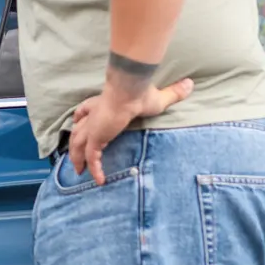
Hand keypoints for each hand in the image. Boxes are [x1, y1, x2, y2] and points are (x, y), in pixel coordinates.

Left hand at [69, 77, 192, 183]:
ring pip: (78, 145)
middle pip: (77, 131)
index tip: (78, 120)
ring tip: (79, 171)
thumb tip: (190, 84)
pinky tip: (99, 180)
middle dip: (75, 143)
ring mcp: (92, 128)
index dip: (81, 116)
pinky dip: (94, 169)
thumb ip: (173, 92)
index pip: (85, 110)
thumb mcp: (160, 97)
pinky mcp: (95, 138)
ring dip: (77, 158)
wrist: (130, 92)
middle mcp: (93, 116)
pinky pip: (91, 158)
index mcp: (102, 104)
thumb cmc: (142, 93)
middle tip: (74, 155)